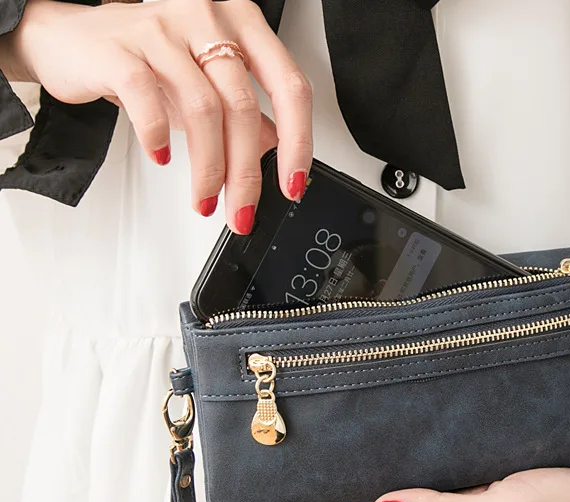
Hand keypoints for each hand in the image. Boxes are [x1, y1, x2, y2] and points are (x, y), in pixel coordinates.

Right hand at [7, 0, 311, 230]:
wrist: (69, 40)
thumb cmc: (145, 60)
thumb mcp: (206, 85)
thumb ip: (243, 113)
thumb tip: (275, 150)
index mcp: (241, 24)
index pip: (290, 87)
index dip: (297, 142)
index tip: (293, 183)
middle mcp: (207, 16)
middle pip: (243, 107)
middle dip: (245, 173)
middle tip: (242, 211)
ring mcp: (162, 28)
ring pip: (203, 110)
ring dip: (207, 169)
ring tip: (203, 198)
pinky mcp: (119, 47)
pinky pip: (149, 100)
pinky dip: (159, 137)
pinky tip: (162, 157)